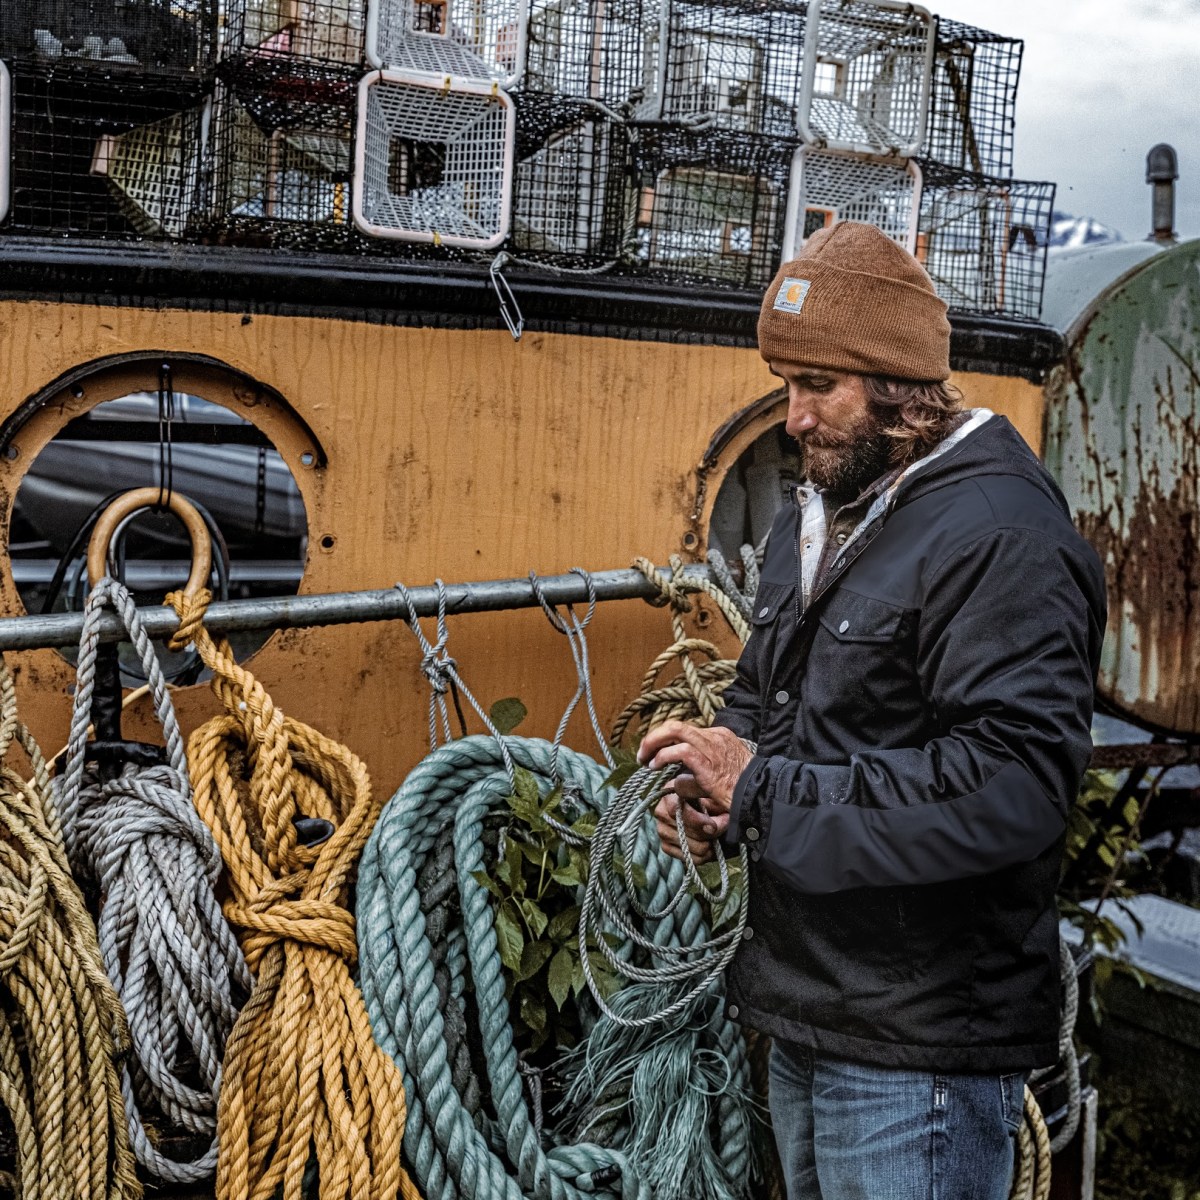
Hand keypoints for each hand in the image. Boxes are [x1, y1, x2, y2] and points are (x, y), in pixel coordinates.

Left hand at [637, 721, 752, 815]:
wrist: (760, 797)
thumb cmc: (741, 792)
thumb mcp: (716, 778)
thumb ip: (695, 776)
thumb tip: (676, 782)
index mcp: (719, 737)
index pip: (685, 731)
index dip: (665, 740)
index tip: (653, 753)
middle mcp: (715, 736)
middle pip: (677, 725)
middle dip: (654, 737)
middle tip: (643, 753)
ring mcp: (712, 746)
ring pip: (675, 731)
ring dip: (653, 743)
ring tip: (644, 759)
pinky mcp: (707, 762)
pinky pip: (679, 750)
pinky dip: (663, 756)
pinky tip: (655, 766)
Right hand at [653, 791, 727, 863]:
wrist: (712, 811)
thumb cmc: (714, 799)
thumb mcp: (715, 796)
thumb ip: (713, 807)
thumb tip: (711, 828)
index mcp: (670, 794)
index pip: (675, 810)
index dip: (696, 820)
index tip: (713, 826)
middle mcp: (661, 812)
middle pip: (683, 831)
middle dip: (708, 832)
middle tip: (724, 826)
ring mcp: (662, 830)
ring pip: (687, 846)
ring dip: (708, 844)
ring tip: (718, 835)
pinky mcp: (666, 846)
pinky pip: (688, 858)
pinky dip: (704, 856)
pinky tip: (711, 846)